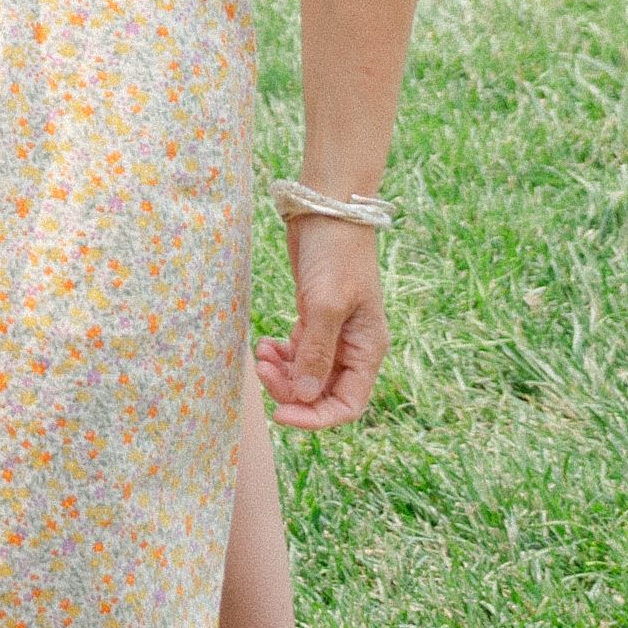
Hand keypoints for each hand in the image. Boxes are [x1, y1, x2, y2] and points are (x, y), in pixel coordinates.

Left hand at [257, 217, 386, 429]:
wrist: (326, 209)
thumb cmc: (335, 253)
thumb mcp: (325, 304)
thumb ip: (315, 353)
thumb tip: (304, 398)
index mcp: (367, 350)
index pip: (347, 405)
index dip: (316, 417)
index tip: (281, 414)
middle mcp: (353, 348)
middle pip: (322, 394)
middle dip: (290, 392)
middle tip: (262, 370)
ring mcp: (333, 334)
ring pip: (306, 376)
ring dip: (281, 374)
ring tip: (260, 355)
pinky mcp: (313, 319)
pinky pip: (296, 354)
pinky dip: (279, 356)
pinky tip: (263, 345)